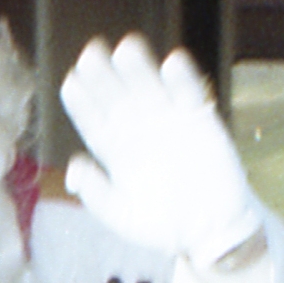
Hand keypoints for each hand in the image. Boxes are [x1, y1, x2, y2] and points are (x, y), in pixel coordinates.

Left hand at [61, 37, 259, 268]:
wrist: (213, 232)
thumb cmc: (165, 226)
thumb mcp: (125, 217)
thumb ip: (98, 195)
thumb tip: (74, 167)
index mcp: (115, 150)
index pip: (92, 119)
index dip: (82, 102)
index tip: (71, 84)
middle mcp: (138, 129)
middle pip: (116, 95)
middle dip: (103, 75)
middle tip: (91, 55)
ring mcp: (168, 120)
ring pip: (148, 86)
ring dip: (138, 68)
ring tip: (126, 50)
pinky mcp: (200, 120)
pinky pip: (189, 94)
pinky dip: (182, 79)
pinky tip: (172, 64)